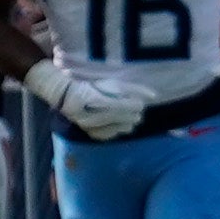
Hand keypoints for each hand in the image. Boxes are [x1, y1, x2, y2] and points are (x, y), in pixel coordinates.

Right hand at [25, 59, 149, 138]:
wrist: (66, 97)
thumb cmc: (91, 87)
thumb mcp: (112, 84)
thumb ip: (133, 89)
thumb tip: (154, 96)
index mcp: (97, 101)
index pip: (126, 107)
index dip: (135, 104)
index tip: (136, 101)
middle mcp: (94, 116)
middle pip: (127, 118)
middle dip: (133, 112)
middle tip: (132, 107)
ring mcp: (92, 127)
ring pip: (124, 128)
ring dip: (128, 121)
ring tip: (125, 114)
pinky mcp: (92, 134)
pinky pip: (114, 134)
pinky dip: (119, 128)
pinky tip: (118, 122)